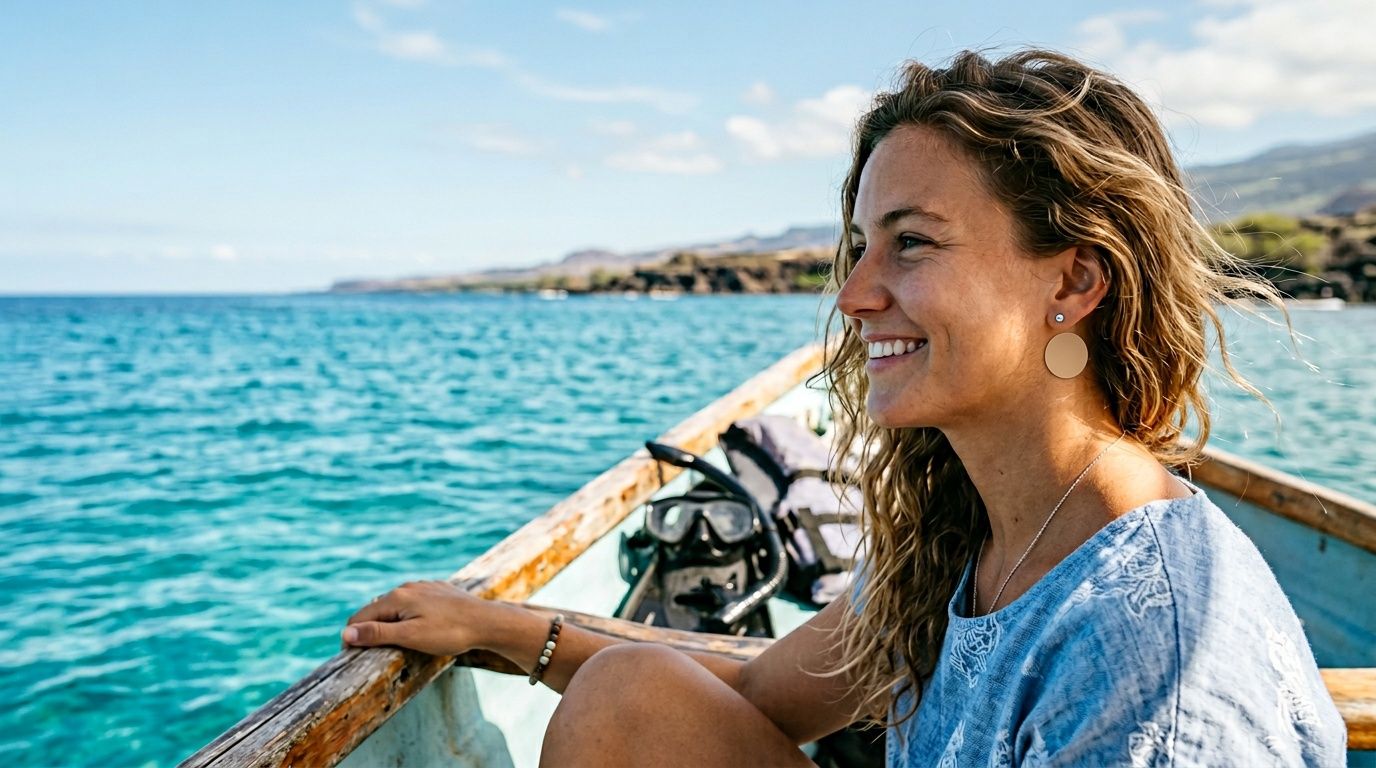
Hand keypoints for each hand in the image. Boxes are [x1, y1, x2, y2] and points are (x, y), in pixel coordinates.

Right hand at [341, 579, 490, 655]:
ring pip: (395, 606)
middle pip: (376, 610)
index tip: (351, 657)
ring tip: (393, 644)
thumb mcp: (410, 636)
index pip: (360, 617)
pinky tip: (416, 628)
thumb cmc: (450, 632)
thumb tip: (346, 633)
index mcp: (397, 597)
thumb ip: (378, 634)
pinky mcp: (437, 591)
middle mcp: (407, 587)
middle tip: (371, 655)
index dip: (351, 638)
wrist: (487, 622)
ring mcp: (424, 587)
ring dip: (388, 623)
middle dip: (369, 630)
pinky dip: (406, 617)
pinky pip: (413, 603)